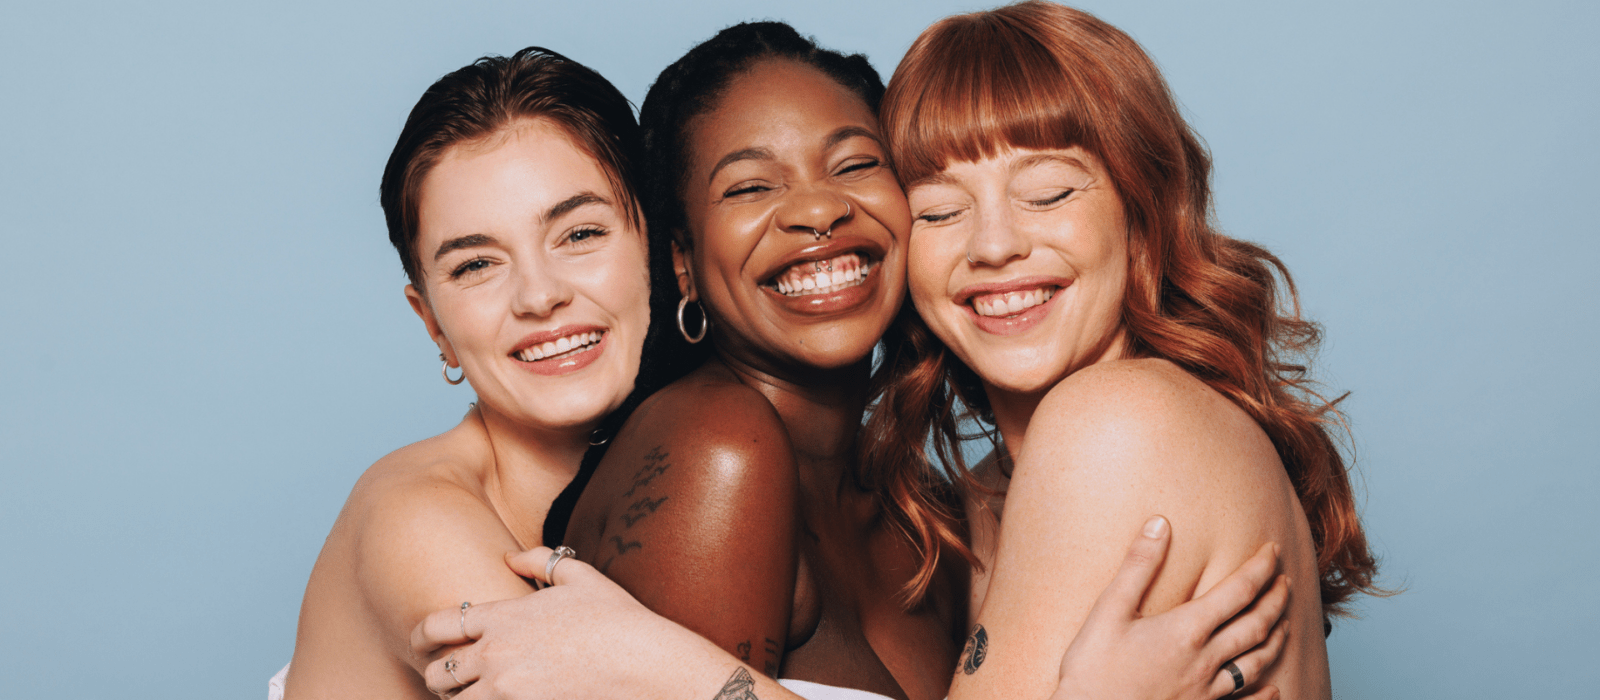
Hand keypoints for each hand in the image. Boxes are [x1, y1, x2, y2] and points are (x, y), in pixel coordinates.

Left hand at [410, 547, 681, 699]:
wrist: (644, 663)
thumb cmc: (617, 619)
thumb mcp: (580, 576)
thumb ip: (539, 561)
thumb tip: (509, 555)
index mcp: (503, 616)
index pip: (437, 624)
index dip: (421, 635)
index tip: (421, 642)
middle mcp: (495, 653)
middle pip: (437, 671)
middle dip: (438, 675)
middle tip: (448, 678)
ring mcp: (504, 689)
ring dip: (458, 699)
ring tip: (470, 695)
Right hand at [1051, 516, 1289, 699]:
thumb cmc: (1092, 668)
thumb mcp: (1108, 609)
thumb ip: (1138, 566)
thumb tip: (1160, 524)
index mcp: (1186, 629)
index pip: (1238, 590)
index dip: (1260, 567)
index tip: (1272, 549)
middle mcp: (1204, 660)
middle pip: (1256, 624)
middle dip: (1276, 599)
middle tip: (1286, 581)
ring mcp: (1205, 691)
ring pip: (1256, 662)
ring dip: (1276, 639)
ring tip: (1285, 622)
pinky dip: (1264, 694)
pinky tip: (1274, 689)